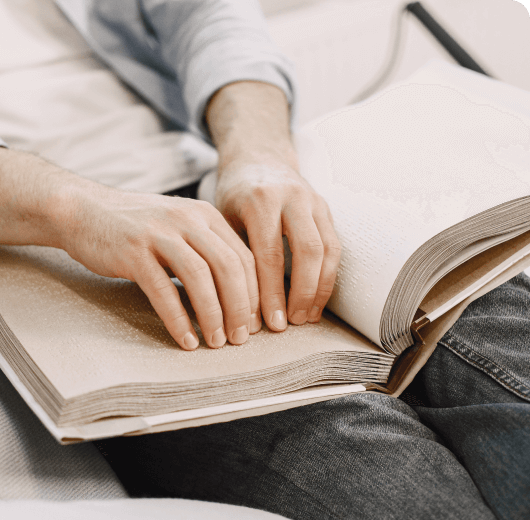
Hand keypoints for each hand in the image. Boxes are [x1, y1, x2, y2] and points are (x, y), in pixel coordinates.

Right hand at [0, 147, 258, 350]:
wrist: (84, 211)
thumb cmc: (139, 229)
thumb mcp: (181, 230)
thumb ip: (208, 253)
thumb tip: (238, 298)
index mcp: (206, 216)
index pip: (244, 257)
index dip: (254, 294)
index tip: (254, 323)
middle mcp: (188, 220)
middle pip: (229, 267)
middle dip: (241, 308)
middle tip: (240, 338)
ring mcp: (160, 234)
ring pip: (200, 277)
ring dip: (213, 315)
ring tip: (216, 342)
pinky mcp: (133, 251)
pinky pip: (163, 290)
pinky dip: (178, 319)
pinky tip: (186, 340)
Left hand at [215, 155, 340, 330]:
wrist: (258, 157)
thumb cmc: (235, 192)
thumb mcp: (224, 217)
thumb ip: (236, 253)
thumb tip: (241, 305)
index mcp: (261, 200)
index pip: (270, 254)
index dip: (272, 292)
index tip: (269, 322)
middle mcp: (292, 197)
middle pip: (308, 252)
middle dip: (302, 293)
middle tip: (291, 323)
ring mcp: (314, 201)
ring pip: (328, 250)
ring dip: (320, 289)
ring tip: (307, 317)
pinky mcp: (326, 208)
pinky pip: (335, 247)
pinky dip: (328, 276)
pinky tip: (317, 299)